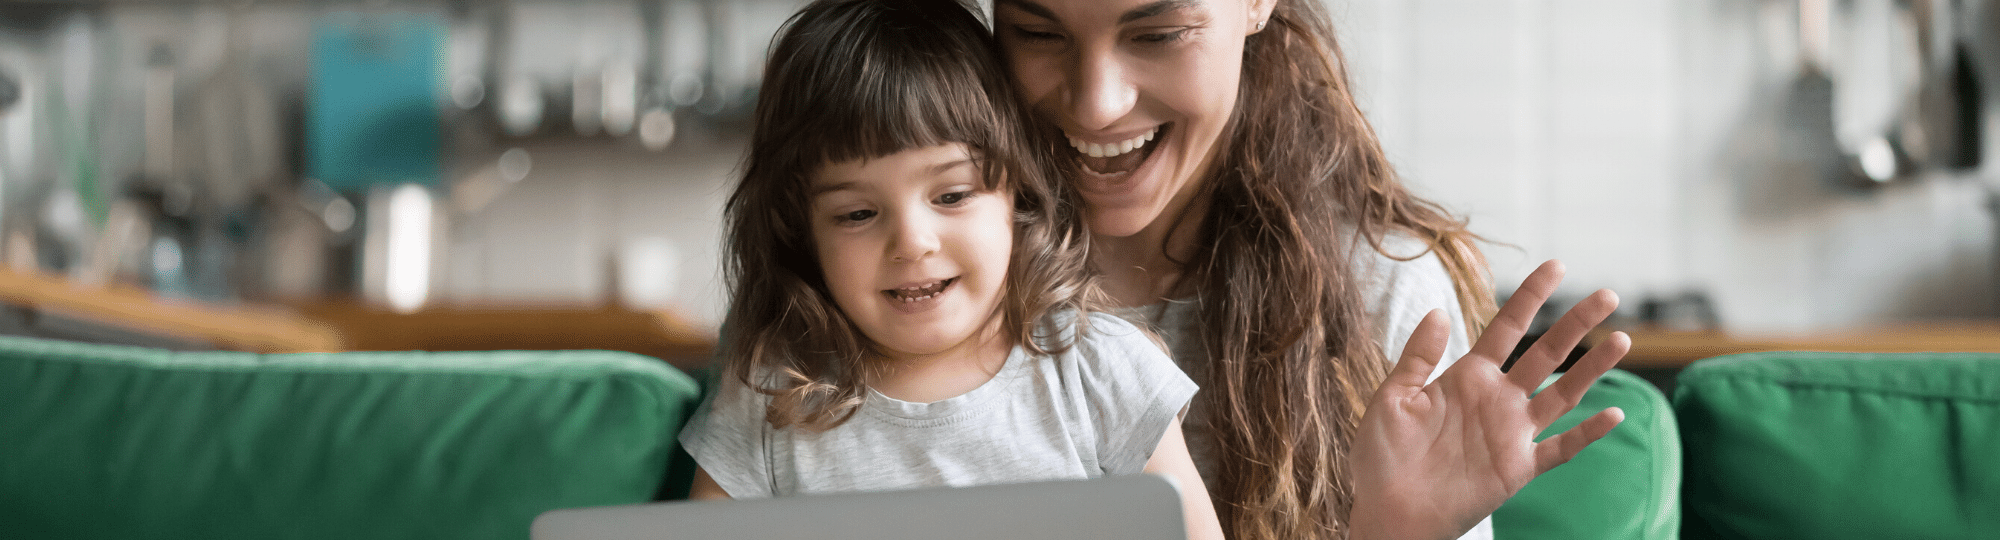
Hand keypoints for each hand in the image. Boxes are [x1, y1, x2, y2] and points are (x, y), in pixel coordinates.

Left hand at [1347, 260, 1630, 539]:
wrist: (1387, 512)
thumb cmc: (1382, 457)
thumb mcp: (1392, 397)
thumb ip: (1417, 356)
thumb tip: (1438, 310)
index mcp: (1467, 377)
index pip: (1506, 328)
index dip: (1530, 297)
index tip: (1556, 266)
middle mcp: (1497, 400)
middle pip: (1546, 354)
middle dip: (1576, 324)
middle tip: (1608, 295)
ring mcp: (1511, 433)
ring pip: (1563, 393)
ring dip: (1593, 369)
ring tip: (1622, 339)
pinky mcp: (1518, 469)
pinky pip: (1561, 449)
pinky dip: (1588, 434)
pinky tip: (1614, 414)